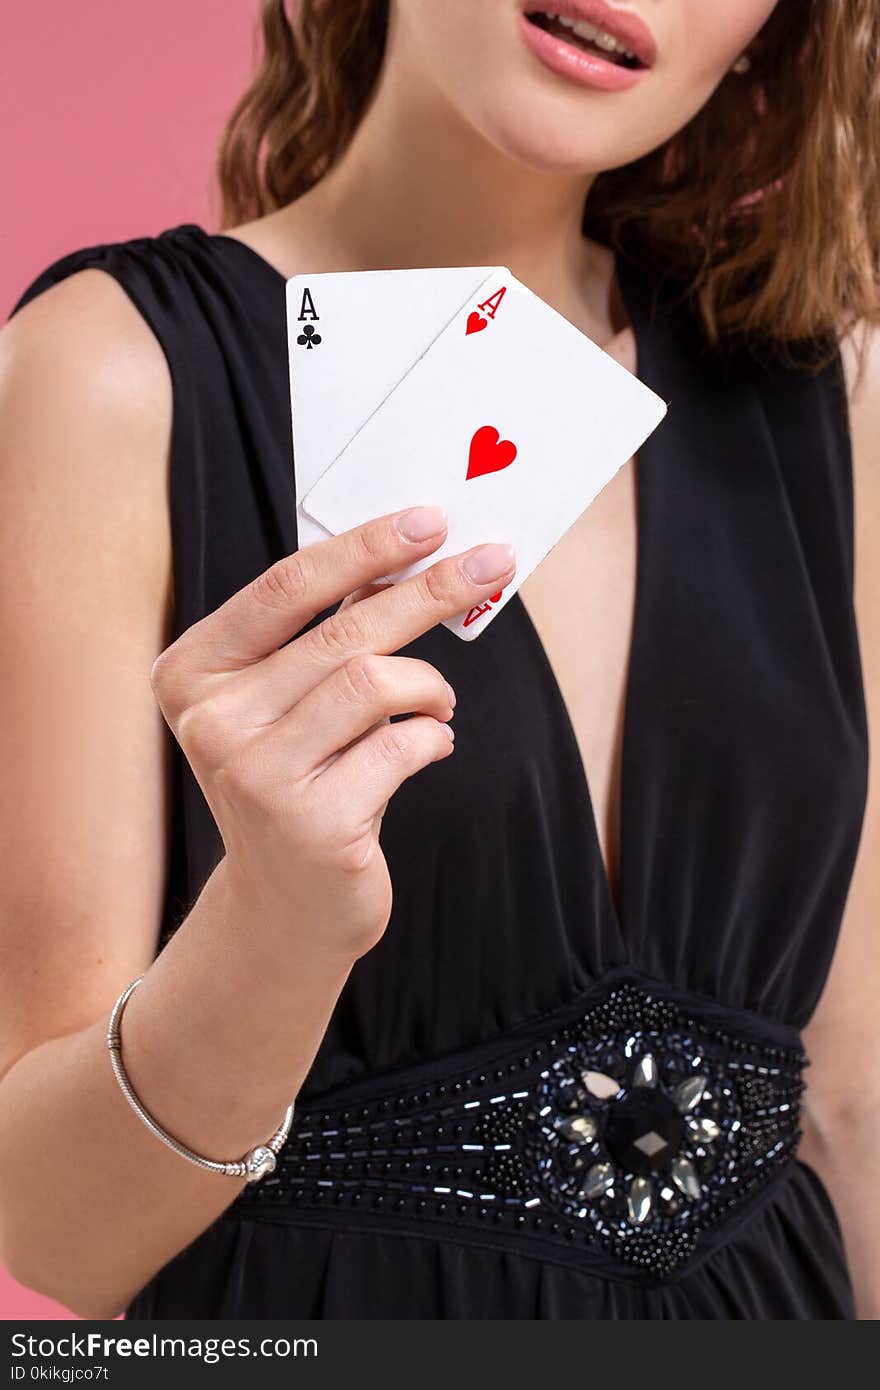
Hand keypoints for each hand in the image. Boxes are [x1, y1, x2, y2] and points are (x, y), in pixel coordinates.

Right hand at [149, 506, 515, 959]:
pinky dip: (435, 738)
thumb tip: (405, 556)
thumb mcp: (282, 704)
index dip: (365, 546)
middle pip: (344, 629)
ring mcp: (257, 776)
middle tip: (491, 563)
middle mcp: (213, 721)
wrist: (284, 907)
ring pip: (376, 682)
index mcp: (194, 673)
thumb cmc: (295, 782)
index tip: (429, 520)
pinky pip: (403, 746)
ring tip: (441, 703)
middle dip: (429, 590)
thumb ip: (319, 636)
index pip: (287, 586)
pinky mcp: (311, 823)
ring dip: (431, 685)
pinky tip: (431, 746)